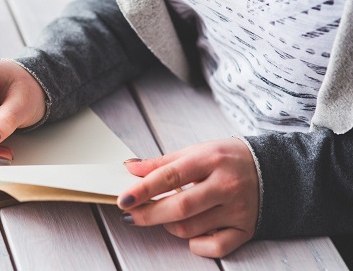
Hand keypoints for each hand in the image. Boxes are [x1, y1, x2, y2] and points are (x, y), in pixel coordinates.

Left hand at [117, 138, 258, 257]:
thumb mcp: (196, 151)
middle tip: (130, 215)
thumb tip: (130, 168)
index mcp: (211, 160)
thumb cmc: (228, 158)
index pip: (170, 176)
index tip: (124, 199)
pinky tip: (190, 233)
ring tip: (164, 216)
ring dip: (168, 226)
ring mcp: (238, 209)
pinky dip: (195, 244)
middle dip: (149, 214)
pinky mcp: (246, 229)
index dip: (143, 190)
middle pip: (180, 207)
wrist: (274, 169)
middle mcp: (226, 185)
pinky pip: (215, 247)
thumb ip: (162, 162)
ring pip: (191, 228)